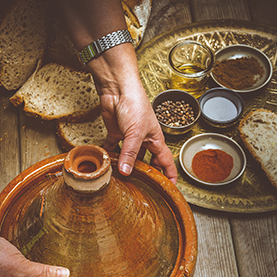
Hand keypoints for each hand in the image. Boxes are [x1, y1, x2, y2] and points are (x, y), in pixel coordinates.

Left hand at [90, 44, 176, 183]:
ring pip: (129, 156)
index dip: (169, 175)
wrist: (118, 89)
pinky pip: (113, 147)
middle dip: (146, 174)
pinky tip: (106, 163)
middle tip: (143, 188)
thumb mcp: (135, 133)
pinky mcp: (116, 132)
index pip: (165, 161)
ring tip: (122, 179)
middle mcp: (144, 139)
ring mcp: (129, 136)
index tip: (170, 188)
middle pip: (147, 161)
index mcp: (155, 139)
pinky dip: (110, 154)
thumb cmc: (135, 104)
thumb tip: (126, 172)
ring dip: (125, 166)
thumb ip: (130, 153)